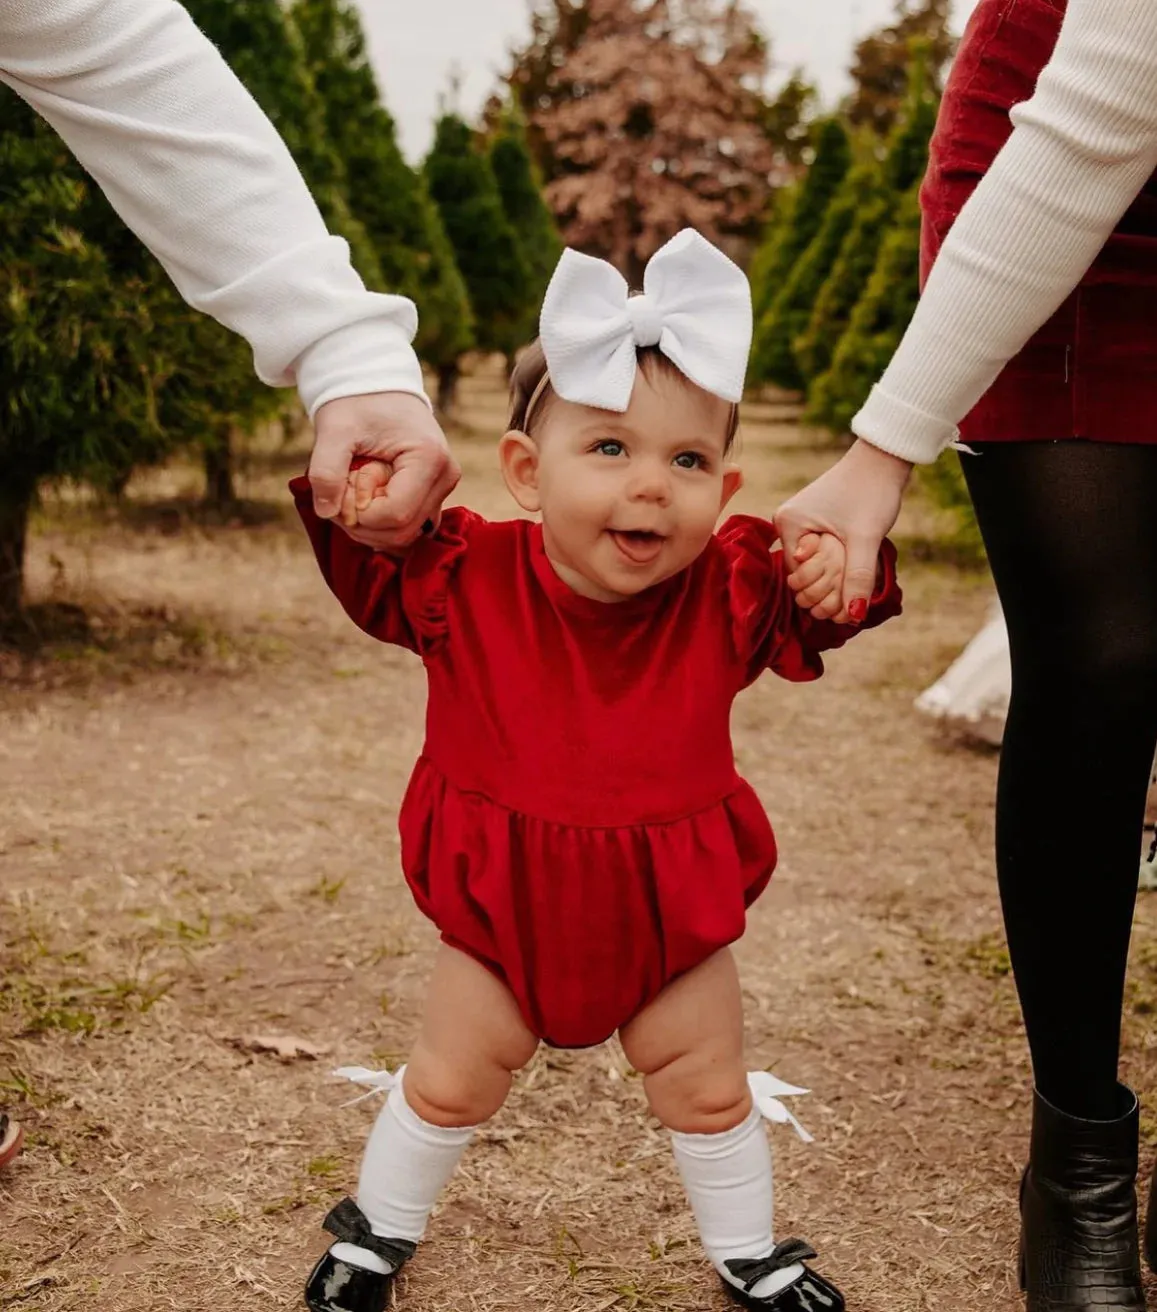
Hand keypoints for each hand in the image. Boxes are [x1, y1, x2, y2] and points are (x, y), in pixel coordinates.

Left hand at [308, 391, 459, 550]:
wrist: (375, 383)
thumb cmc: (356, 402)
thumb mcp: (334, 430)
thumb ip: (325, 471)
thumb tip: (326, 512)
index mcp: (429, 458)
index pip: (395, 514)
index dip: (360, 514)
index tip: (342, 486)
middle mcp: (445, 477)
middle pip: (403, 532)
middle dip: (363, 524)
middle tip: (341, 493)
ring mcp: (443, 488)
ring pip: (407, 536)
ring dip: (371, 528)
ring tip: (352, 493)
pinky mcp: (434, 493)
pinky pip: (410, 527)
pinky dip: (382, 525)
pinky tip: (364, 503)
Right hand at [774, 439, 911, 622]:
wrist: (883, 459)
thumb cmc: (872, 492)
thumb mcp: (866, 538)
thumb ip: (858, 577)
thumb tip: (853, 616)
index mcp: (788, 524)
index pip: (797, 577)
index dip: (822, 590)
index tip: (848, 591)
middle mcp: (786, 523)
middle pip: (802, 574)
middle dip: (827, 587)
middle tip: (855, 587)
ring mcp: (799, 523)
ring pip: (812, 566)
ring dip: (833, 576)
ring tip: (857, 576)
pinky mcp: (813, 523)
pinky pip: (819, 555)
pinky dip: (835, 564)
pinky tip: (854, 564)